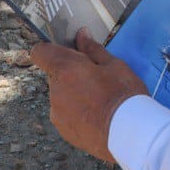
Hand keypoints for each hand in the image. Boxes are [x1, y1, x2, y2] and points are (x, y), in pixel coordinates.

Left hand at [30, 28, 148, 163]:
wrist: (129, 134)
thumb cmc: (123, 94)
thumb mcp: (114, 65)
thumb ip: (93, 49)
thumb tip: (81, 35)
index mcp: (65, 69)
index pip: (40, 52)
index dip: (51, 49)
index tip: (68, 52)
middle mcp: (55, 91)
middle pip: (55, 75)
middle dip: (71, 73)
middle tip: (96, 79)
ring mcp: (57, 113)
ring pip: (61, 95)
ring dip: (74, 94)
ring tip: (100, 101)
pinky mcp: (64, 131)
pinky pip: (66, 114)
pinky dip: (77, 112)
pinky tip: (97, 116)